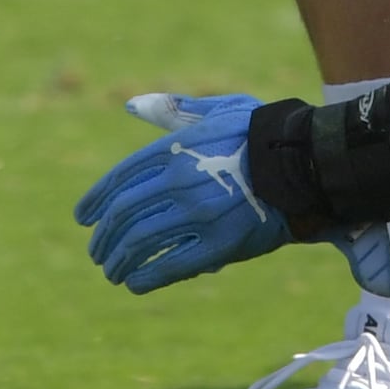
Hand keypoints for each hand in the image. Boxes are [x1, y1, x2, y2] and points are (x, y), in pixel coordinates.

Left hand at [73, 92, 389, 294]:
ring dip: (119, 260)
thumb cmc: (259, 132)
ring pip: (141, 242)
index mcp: (175, 148)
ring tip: (111, 270)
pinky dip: (146, 276)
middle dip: (104, 236)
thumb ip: (172, 110)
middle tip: (97, 251)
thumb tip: (130, 106)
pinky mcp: (218, 245)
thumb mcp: (216, 110)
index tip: (83, 217)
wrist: (305, 162)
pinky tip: (134, 282)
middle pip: (124, 215)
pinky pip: (171, 265)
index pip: (120, 180)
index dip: (96, 201)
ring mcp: (197, 215)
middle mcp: (179, 182)